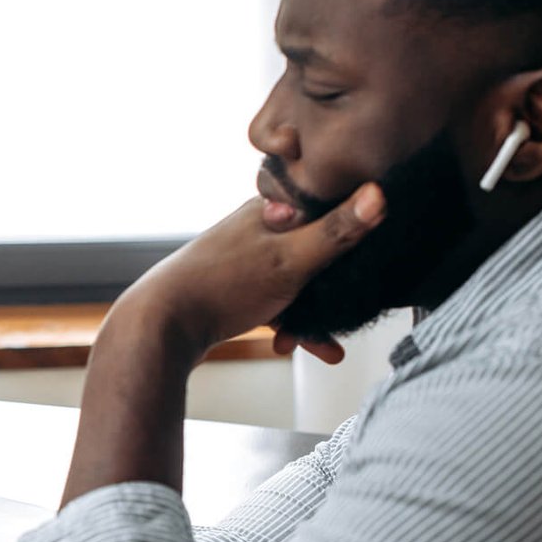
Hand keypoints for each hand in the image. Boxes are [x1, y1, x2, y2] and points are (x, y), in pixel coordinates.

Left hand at [114, 183, 385, 361]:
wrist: (160, 327)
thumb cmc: (223, 286)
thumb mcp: (291, 259)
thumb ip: (337, 232)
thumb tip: (381, 193)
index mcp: (273, 208)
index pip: (330, 206)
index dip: (358, 229)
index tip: (379, 256)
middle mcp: (259, 227)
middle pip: (318, 249)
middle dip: (337, 285)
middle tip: (355, 309)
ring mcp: (246, 258)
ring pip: (298, 282)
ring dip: (316, 313)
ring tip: (330, 345)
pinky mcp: (236, 288)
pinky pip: (278, 304)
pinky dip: (292, 325)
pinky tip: (305, 348)